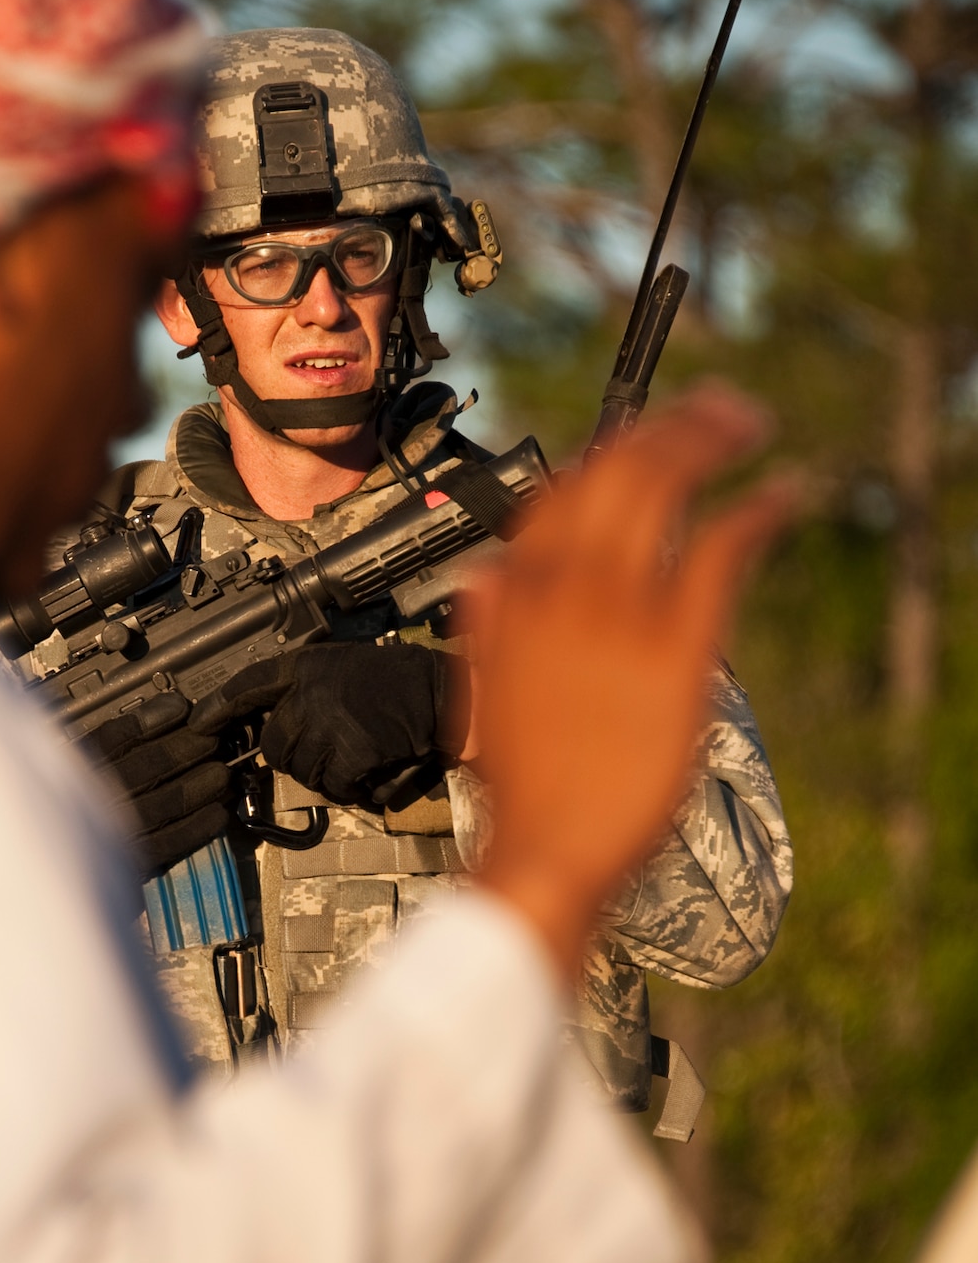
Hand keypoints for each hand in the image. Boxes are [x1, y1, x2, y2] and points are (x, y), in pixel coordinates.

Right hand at [85, 692, 233, 876]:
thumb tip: (165, 711)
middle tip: (212, 738)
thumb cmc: (69, 811)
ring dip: (198, 786)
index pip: (111, 740)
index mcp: (69, 775)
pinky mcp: (127, 867)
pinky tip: (217, 814)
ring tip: (221, 773)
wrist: (51, 874)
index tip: (178, 707)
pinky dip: (195, 828)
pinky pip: (167, 845)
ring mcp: (108, 837)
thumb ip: (110, 743)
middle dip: (184, 750)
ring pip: (162, 805)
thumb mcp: (72, 769)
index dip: (149, 721)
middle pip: (143, 769)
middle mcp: (88, 804)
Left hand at [192, 642, 460, 807]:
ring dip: (326, 772)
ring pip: (302, 770)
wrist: (443, 693)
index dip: (221, 705)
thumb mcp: (343, 666)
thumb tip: (274, 724)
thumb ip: (306, 689)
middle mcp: (309, 693)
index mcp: (307, 666)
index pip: (250, 683)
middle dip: (294, 754)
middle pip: (274, 743)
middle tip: (329, 749)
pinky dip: (352, 787)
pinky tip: (373, 767)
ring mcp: (327, 724)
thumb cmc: (397, 680)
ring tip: (358, 753)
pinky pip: (333, 786)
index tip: (200, 724)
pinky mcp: (349, 754)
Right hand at [467, 381, 796, 977]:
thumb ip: (487, 631)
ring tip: (745, 423)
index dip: (605, 459)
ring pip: (662, 489)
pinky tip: (781, 497)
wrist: (546, 852)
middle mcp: (560, 591)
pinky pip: (718, 553)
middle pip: (614, 471)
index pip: (557, 496)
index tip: (640, 447)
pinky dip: (756, 514)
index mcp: (514, 599)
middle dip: (668, 425)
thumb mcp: (482, 697)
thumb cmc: (524, 788)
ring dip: (709, 441)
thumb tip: (482, 579)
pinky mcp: (674, 650)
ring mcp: (617, 616)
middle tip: (713, 410)